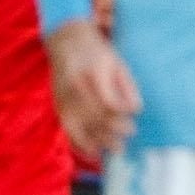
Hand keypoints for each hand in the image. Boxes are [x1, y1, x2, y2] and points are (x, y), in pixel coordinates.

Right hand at [46, 19, 141, 157]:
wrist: (66, 42)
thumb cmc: (97, 53)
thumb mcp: (117, 63)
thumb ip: (127, 87)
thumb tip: (136, 110)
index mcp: (94, 73)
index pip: (108, 103)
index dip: (121, 118)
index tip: (133, 125)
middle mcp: (76, 86)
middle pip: (95, 117)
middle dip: (113, 132)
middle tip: (127, 140)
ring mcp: (64, 96)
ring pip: (82, 126)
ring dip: (100, 141)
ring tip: (116, 150)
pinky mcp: (58, 104)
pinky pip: (68, 129)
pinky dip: (80, 143)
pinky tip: (93, 153)